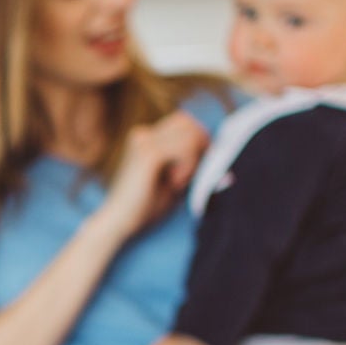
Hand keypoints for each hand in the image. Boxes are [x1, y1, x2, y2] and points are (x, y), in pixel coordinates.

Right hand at [98, 110, 208, 238]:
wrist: (119, 222)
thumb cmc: (146, 206)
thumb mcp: (174, 179)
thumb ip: (193, 163)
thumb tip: (225, 158)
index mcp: (145, 137)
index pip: (185, 122)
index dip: (198, 141)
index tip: (198, 167)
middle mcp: (142, 133)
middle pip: (188, 123)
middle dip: (198, 147)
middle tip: (189, 175)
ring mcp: (144, 141)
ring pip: (190, 134)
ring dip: (193, 159)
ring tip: (178, 182)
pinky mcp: (148, 153)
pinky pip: (185, 148)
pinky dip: (187, 166)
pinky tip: (174, 183)